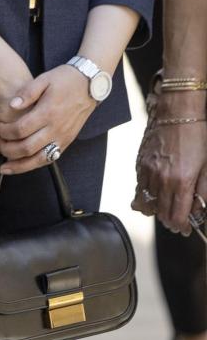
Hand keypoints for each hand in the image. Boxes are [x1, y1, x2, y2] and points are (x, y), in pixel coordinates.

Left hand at [0, 65, 94, 174]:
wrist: (90, 84)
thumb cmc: (65, 80)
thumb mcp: (44, 79)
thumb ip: (26, 92)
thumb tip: (12, 105)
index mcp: (48, 112)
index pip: (20, 130)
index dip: (5, 132)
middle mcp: (56, 129)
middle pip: (26, 148)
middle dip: (7, 149)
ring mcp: (63, 138)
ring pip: (38, 160)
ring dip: (19, 166)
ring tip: (5, 165)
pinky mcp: (67, 142)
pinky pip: (49, 159)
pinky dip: (34, 165)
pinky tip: (22, 165)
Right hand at [133, 111, 206, 232]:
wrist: (178, 111)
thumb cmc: (197, 134)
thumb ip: (203, 191)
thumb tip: (199, 210)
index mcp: (182, 181)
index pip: (176, 217)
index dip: (181, 227)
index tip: (185, 228)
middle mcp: (162, 179)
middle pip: (161, 214)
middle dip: (170, 221)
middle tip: (178, 221)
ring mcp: (148, 172)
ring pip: (147, 204)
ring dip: (157, 211)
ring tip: (166, 210)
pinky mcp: (141, 164)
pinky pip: (139, 189)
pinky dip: (145, 197)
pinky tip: (154, 196)